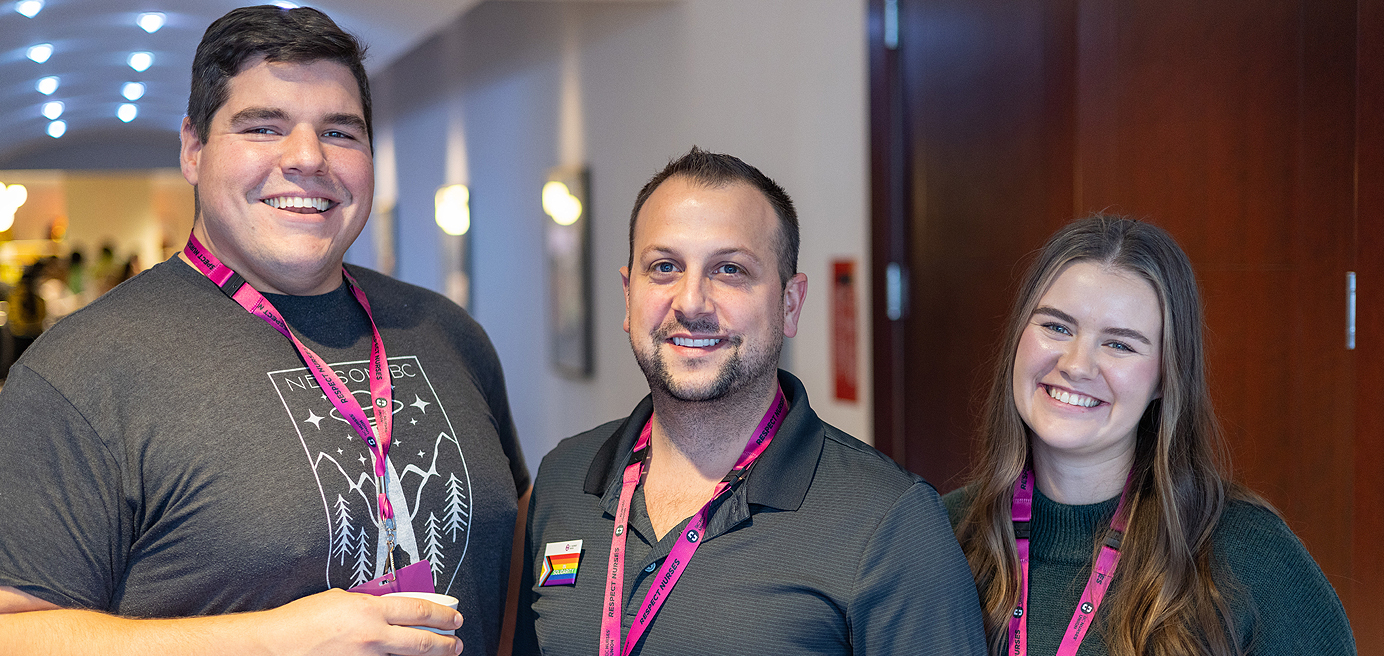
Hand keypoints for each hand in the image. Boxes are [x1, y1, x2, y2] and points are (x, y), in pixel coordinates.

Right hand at [254, 589, 462, 655]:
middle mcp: (372, 636)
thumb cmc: (304, 619)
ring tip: (444, 653)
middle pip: (421, 640)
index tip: (454, 615)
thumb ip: (371, 604)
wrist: (277, 645)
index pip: (418, 609)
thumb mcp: (343, 600)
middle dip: (445, 642)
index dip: (441, 613)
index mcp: (369, 610)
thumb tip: (393, 608)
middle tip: (457, 641)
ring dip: (429, 655)